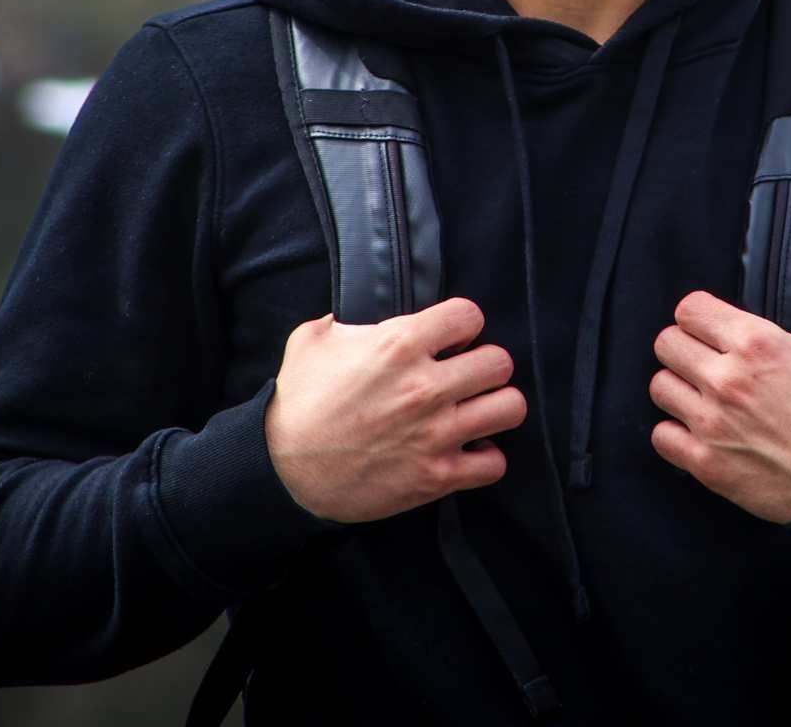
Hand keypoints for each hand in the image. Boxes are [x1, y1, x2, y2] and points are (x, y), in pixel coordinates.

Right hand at [265, 298, 526, 522]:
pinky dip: (485, 458)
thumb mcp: (312, 340)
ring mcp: (435, 434)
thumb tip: (361, 313)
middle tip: (466, 375)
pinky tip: (467, 450)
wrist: (280, 469)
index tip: (452, 339)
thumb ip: (346, 318)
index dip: (463, 325)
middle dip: (485, 365)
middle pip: (500, 362)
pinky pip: (494, 464)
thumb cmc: (296, 402)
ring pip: (510, 408)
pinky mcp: (435, 477)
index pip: (470, 315)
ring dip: (496, 406)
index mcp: (400, 344)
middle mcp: (426, 387)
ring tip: (476, 408)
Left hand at [649, 291, 790, 522]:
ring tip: (697, 394)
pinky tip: (693, 431)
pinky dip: (674, 432)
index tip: (709, 326)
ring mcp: (711, 422)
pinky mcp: (705, 462)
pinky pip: (661, 436)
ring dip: (677, 388)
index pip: (689, 309)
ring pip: (660, 386)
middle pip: (666, 343)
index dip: (698, 315)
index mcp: (756, 343)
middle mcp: (725, 378)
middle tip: (702, 359)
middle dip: (683, 347)